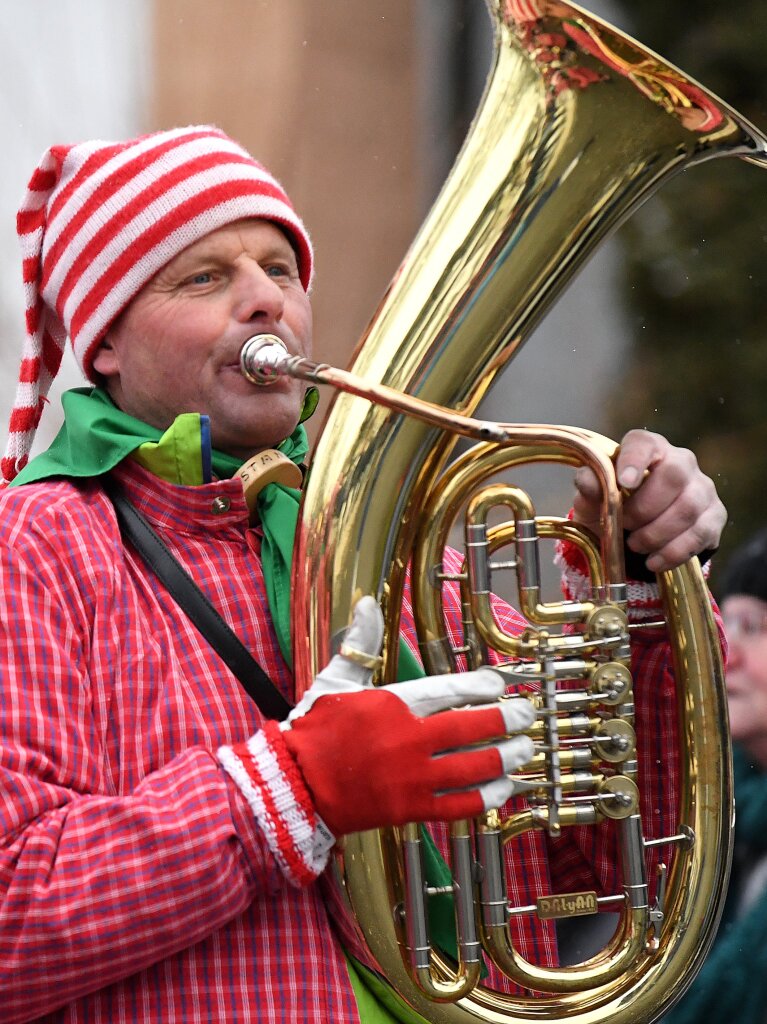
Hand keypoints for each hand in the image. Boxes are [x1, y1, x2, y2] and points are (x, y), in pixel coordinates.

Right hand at [282, 597, 534, 835]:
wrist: (294, 786)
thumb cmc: (316, 731)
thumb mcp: (335, 679)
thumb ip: (360, 643)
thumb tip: (367, 603)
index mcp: (393, 705)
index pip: (450, 691)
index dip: (482, 686)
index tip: (500, 683)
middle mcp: (408, 741)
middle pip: (472, 728)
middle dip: (507, 721)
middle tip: (527, 715)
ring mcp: (412, 779)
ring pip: (473, 768)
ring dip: (505, 759)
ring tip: (525, 751)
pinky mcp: (411, 810)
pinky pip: (459, 805)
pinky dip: (486, 797)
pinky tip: (502, 789)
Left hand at [572, 429, 725, 573]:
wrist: (636, 535)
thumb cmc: (615, 507)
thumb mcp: (594, 500)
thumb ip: (590, 488)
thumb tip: (587, 480)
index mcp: (648, 449)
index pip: (644, 443)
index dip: (635, 460)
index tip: (624, 482)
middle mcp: (681, 462)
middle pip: (674, 475)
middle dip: (644, 508)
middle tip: (626, 526)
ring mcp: (702, 488)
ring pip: (688, 508)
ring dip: (657, 533)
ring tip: (636, 545)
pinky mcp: (715, 516)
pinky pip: (701, 534)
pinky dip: (673, 552)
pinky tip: (654, 561)